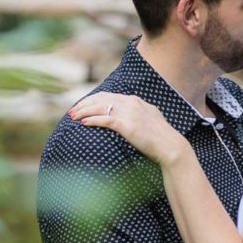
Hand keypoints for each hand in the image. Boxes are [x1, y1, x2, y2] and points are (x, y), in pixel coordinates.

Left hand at [68, 92, 182, 163]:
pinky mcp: (127, 125)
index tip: (82, 106)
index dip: (92, 100)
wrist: (170, 146)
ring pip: (100, 107)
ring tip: (73, 117)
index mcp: (135, 100)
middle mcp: (131, 103)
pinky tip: (83, 123)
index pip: (108, 95)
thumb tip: (127, 118)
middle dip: (84, 104)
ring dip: (84, 111)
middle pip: (100, 99)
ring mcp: (129, 113)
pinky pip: (105, 120)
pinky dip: (92, 120)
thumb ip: (138, 114)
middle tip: (72, 111)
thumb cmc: (160, 137)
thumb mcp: (149, 119)